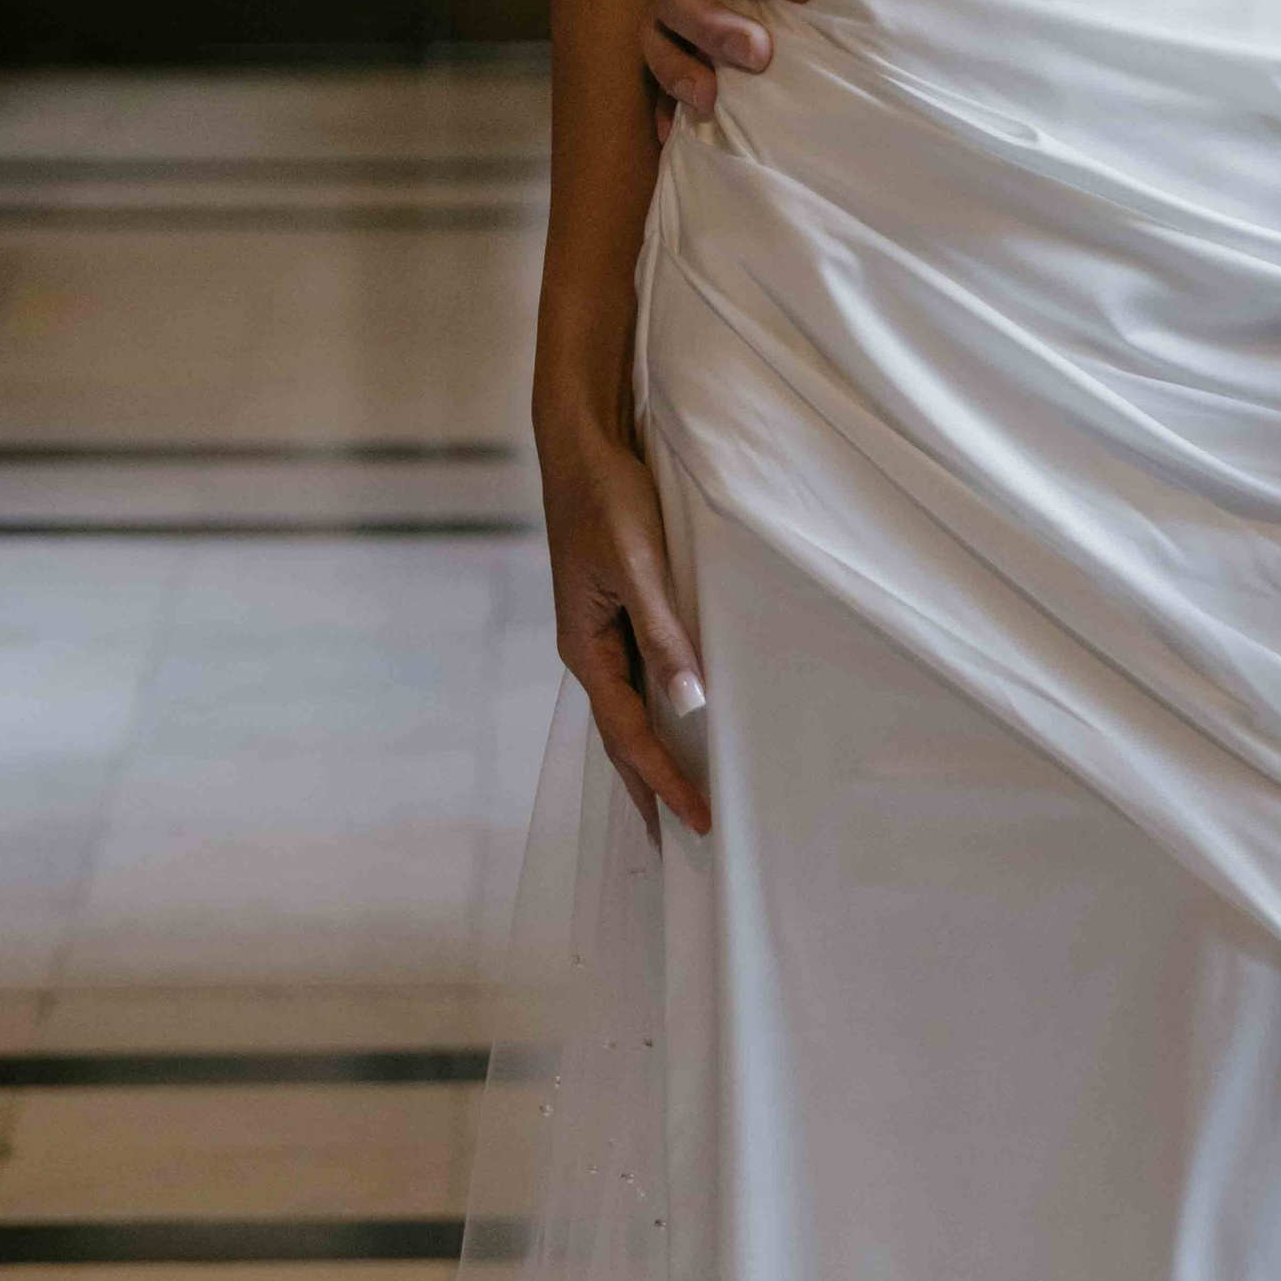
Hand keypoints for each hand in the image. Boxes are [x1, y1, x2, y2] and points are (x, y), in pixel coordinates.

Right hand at [538, 412, 711, 842]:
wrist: (581, 443)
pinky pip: (637, 673)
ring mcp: (600, 628)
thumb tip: (689, 705)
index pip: (629, 735)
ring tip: (676, 795)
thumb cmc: (607, 498)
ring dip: (651, 753)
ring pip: (628, 707)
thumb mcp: (639, 564)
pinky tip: (676, 712)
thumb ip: (663, 632)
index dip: (664, 781)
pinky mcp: (615, 606)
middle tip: (683, 838)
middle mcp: (589, 647)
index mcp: (586, 647)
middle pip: (620, 735)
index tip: (699, 823)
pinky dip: (656, 707)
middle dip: (650, 786)